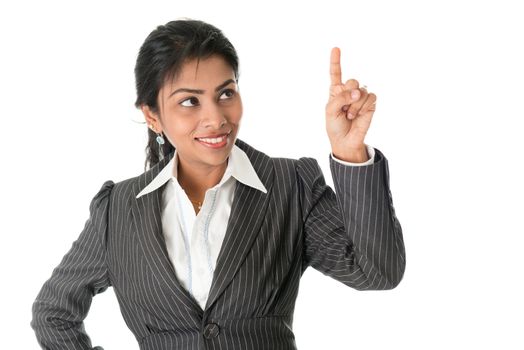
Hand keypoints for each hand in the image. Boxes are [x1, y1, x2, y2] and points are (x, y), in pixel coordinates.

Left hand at [326, 47, 376, 161]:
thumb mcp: (330, 110)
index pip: (336, 73)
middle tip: (344, 108)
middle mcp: (349, 91)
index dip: (336, 61)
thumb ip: (340, 97)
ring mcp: (360, 97)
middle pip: (352, 81)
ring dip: (354, 105)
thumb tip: (357, 92)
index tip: (335, 48)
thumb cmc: (335, 126)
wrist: (345, 140)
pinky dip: (363, 106)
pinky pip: (370, 97)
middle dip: (348, 95)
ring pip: (361, 90)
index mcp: (336, 91)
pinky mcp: (370, 103)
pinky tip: (358, 115)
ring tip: (350, 115)